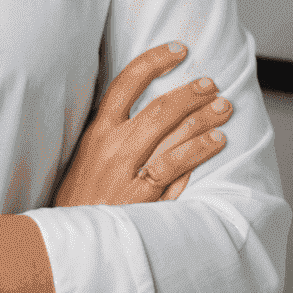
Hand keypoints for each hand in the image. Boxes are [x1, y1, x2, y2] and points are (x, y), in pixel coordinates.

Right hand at [52, 42, 230, 206]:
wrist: (69, 243)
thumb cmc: (80, 201)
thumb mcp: (86, 158)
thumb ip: (112, 136)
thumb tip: (148, 113)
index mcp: (97, 131)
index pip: (126, 83)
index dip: (154, 61)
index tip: (178, 49)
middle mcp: (112, 146)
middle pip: (158, 108)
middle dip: (190, 92)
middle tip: (211, 83)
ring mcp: (127, 171)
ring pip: (172, 134)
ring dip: (202, 117)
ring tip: (223, 107)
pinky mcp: (141, 198)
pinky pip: (174, 168)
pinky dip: (197, 151)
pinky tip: (216, 141)